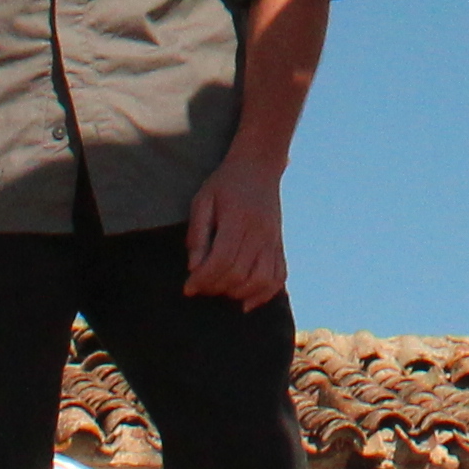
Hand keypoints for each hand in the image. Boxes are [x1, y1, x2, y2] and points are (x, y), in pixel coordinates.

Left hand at [186, 156, 287, 305]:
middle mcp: (260, 232)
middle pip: (239, 273)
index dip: (203, 280)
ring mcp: (274, 240)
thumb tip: (194, 267)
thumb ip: (198, 234)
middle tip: (200, 286)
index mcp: (239, 219)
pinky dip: (264, 294)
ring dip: (238, 293)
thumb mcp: (203, 200)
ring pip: (261, 280)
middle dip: (215, 287)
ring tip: (220, 289)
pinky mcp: (280, 244)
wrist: (259, 166)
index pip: (222, 260)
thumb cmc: (225, 183)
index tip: (188, 288)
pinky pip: (278, 277)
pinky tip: (246, 302)